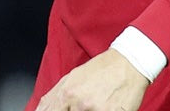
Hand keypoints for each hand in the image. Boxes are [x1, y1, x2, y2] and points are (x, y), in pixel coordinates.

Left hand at [35, 49, 149, 110]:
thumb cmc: (102, 69)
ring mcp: (94, 109)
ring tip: (95, 106)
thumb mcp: (72, 77)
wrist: (129, 63)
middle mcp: (78, 102)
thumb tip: (41, 109)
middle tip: (83, 107)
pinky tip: (104, 107)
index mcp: (66, 93)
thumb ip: (54, 96)